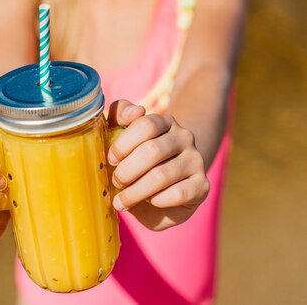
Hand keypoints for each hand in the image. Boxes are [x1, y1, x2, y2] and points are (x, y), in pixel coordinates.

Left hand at [107, 100, 209, 230]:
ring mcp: (196, 160)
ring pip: (162, 175)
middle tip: (115, 182)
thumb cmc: (137, 160)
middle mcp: (184, 137)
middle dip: (127, 170)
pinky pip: (177, 194)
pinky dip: (156, 201)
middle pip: (152, 150)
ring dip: (135, 191)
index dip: (124, 143)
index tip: (111, 159)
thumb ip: (120, 115)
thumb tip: (135, 110)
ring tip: (122, 200)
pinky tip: (148, 202)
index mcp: (165, 121)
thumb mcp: (123, 136)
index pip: (146, 125)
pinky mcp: (202, 186)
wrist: (163, 192)